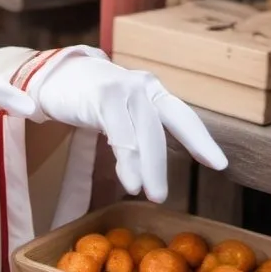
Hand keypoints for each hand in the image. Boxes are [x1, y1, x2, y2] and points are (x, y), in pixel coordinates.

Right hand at [31, 51, 226, 202]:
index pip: (181, 116)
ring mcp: (123, 87)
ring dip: (148, 168)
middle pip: (161, 129)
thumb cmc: (89, 97)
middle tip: (161, 197)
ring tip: (149, 194)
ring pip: (144, 134)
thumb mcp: (122, 111)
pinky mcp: (103, 94)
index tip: (219, 165)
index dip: (200, 140)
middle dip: (162, 166)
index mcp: (151, 90)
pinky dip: (128, 160)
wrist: (51, 75)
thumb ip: (142, 127)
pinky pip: (121, 133)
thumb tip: (164, 159)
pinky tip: (129, 181)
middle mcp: (141, 86)